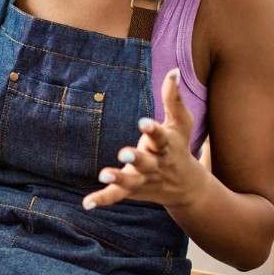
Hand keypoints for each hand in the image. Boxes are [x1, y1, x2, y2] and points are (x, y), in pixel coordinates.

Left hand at [82, 70, 203, 210]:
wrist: (187, 186)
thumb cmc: (180, 146)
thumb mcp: (180, 122)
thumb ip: (173, 98)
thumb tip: (174, 71)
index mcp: (166, 145)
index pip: (160, 136)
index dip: (151, 129)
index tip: (142, 122)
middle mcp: (155, 164)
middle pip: (146, 161)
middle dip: (136, 157)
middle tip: (125, 152)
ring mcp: (143, 179)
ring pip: (130, 180)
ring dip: (118, 178)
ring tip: (104, 175)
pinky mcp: (132, 190)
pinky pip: (116, 196)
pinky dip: (102, 199)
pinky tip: (87, 203)